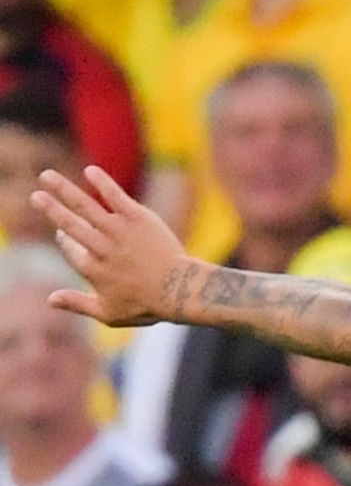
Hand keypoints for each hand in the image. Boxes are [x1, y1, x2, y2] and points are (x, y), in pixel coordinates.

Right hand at [31, 166, 202, 326]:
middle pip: (70, 224)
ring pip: (85, 207)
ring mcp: (118, 231)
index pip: (71, 250)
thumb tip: (49, 299)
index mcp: (92, 269)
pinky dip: (102, 184)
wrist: (180, 290)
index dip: (65, 241)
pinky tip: (90, 171)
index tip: (63, 233)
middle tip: (35, 196)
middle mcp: (100, 248)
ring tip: (46, 176)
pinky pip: (116, 197)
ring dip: (64, 190)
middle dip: (51, 209)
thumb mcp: (109, 314)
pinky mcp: (138, 219)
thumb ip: (78, 304)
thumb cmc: (147, 305)